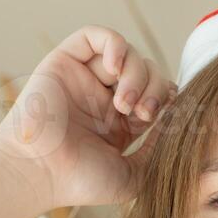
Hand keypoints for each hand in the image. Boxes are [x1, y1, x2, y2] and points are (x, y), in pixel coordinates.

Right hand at [0, 25, 175, 211]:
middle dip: (154, 88)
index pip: (157, 94)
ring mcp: (84, 78)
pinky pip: (95, 36)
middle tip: (142, 112)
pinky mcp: (65, 62)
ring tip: (123, 102)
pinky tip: (114, 67)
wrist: (42, 173)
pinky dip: (114, 44)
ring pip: (128, 54)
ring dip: (136, 74)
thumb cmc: (81, 181)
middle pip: (147, 71)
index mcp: (119, 122)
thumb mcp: (135, 176)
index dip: (166, 99)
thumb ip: (159, 150)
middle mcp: (103, 97)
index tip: (162, 118)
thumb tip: (175, 121)